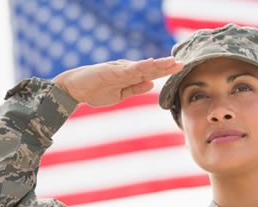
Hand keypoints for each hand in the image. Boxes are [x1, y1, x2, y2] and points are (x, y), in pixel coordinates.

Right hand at [53, 57, 183, 106]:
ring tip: (172, 62)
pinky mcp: (111, 71)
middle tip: (183, 63)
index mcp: (130, 77)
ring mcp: (119, 70)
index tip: (180, 69)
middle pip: (150, 68)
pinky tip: (151, 64)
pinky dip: (140, 66)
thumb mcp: (120, 94)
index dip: (165, 71)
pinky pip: (128, 70)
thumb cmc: (95, 91)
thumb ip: (135, 88)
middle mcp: (127, 71)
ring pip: (143, 67)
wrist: (74, 89)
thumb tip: (152, 84)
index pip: (151, 73)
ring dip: (158, 64)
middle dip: (167, 66)